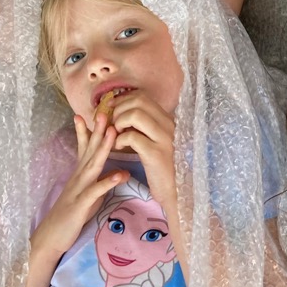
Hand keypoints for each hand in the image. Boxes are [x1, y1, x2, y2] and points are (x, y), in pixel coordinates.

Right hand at [31, 115, 129, 260]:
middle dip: (98, 129)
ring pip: (92, 164)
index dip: (90, 129)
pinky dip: (108, 181)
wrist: (51, 238)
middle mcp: (78, 177)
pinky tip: (121, 174)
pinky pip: (96, 191)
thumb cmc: (72, 216)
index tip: (96, 110)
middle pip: (89, 149)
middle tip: (104, 109)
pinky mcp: (81, 204)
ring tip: (113, 132)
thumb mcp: (89, 195)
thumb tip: (120, 172)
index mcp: (80, 173)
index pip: (85, 147)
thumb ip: (101, 181)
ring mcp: (79, 189)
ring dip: (103, 147)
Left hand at [109, 91, 177, 211]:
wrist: (174, 189)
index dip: (123, 99)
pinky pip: (132, 137)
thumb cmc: (161, 165)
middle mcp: (168, 124)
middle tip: (112, 124)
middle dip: (119, 109)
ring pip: (135, 115)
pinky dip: (120, 140)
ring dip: (119, 122)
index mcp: (167, 119)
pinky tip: (119, 147)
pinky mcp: (155, 153)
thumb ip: (144, 126)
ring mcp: (163, 138)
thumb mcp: (155, 140)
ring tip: (116, 135)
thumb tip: (122, 111)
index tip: (112, 108)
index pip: (143, 97)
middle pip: (138, 102)